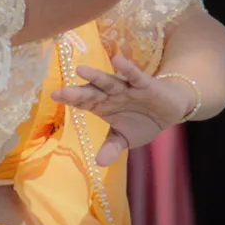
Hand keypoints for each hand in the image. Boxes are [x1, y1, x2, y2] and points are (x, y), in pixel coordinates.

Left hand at [52, 54, 190, 165]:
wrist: (169, 111)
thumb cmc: (142, 122)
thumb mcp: (126, 139)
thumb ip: (112, 148)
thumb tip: (99, 163)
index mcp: (102, 106)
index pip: (83, 103)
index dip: (70, 100)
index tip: (54, 96)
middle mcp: (110, 94)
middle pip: (91, 92)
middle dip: (77, 92)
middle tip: (61, 92)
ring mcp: (127, 88)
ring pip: (109, 81)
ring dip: (96, 76)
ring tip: (80, 70)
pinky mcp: (145, 85)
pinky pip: (135, 76)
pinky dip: (127, 69)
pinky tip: (117, 60)